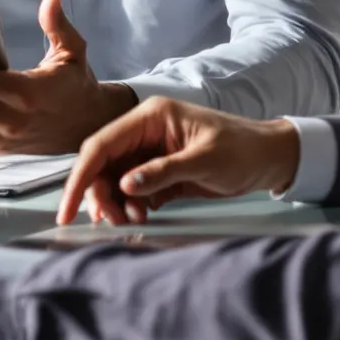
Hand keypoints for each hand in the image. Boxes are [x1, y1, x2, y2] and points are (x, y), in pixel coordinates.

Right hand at [58, 98, 298, 224]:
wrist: (271, 159)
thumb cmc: (243, 150)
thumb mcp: (205, 161)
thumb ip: (162, 172)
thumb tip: (125, 185)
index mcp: (151, 117)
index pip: (102, 144)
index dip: (81, 176)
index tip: (68, 206)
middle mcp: (144, 132)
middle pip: (102, 164)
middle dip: (100, 195)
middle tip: (110, 222)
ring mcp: (151, 152)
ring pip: (115, 180)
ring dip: (116, 204)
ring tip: (132, 222)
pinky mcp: (159, 172)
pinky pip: (133, 190)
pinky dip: (132, 206)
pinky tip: (141, 217)